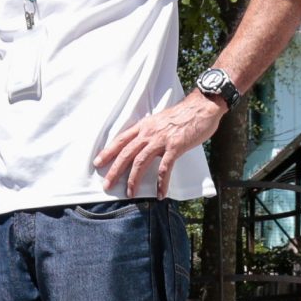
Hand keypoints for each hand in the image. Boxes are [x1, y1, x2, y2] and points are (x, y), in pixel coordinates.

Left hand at [93, 91, 226, 197]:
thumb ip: (151, 131)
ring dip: (133, 180)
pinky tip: (160, 194)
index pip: (121, 140)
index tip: (98, 162)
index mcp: (144, 126)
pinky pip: (164, 168)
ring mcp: (161, 140)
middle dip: (114, 170)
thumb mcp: (161, 120)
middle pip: (126, 153)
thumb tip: (144, 143)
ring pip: (140, 162)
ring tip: (129, 194)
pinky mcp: (175, 147)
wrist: (202, 106)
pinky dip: (161, 183)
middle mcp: (149, 133)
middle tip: (107, 185)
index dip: (108, 152)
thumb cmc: (184, 114)